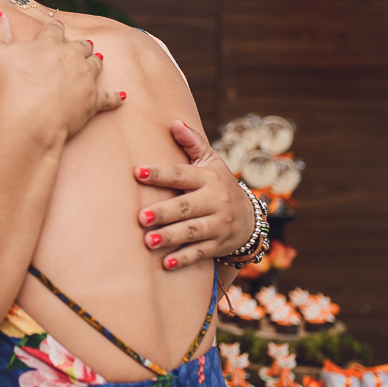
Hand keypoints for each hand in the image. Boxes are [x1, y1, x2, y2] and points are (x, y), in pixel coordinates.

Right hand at [0, 13, 123, 144]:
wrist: (28, 121)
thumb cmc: (9, 88)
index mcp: (49, 44)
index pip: (55, 29)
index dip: (55, 28)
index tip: (56, 27)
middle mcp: (72, 56)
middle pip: (81, 45)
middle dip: (80, 45)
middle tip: (81, 45)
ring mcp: (85, 78)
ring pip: (96, 64)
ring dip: (95, 61)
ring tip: (96, 59)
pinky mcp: (93, 101)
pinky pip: (109, 97)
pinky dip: (115, 97)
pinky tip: (122, 96)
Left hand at [134, 120, 254, 270]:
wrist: (250, 218)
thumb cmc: (219, 184)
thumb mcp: (211, 162)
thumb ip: (192, 143)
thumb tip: (174, 122)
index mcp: (208, 179)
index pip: (182, 175)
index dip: (161, 173)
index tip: (138, 172)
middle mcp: (214, 201)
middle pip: (187, 207)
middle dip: (164, 212)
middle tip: (140, 216)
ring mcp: (217, 225)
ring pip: (192, 231)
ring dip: (170, 237)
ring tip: (147, 241)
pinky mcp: (218, 245)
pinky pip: (200, 253)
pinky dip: (184, 259)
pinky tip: (165, 264)